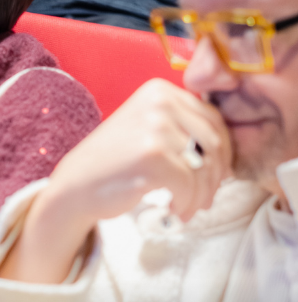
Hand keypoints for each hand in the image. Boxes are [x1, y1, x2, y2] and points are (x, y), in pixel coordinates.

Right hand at [0, 80, 231, 283]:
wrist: (74, 187)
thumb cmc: (113, 164)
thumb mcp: (147, 129)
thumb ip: (182, 127)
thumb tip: (227, 152)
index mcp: (161, 90)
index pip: (214, 120)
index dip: (222, 153)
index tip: (214, 176)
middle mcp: (159, 102)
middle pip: (215, 143)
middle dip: (215, 177)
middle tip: (204, 198)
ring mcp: (155, 127)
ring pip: (204, 167)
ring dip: (200, 195)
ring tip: (188, 207)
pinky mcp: (152, 155)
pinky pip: (189, 185)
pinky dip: (187, 203)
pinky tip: (174, 210)